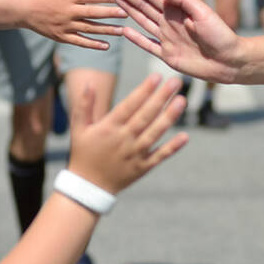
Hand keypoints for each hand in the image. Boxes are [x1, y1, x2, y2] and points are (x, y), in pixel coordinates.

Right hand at [12, 0, 126, 49]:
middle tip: (127, 13)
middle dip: (111, 14)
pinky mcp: (61, 36)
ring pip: (90, 29)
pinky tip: (106, 45)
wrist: (21, 8)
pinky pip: (80, 41)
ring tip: (122, 31)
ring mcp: (65, 26)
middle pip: (94, 13)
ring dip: (107, 30)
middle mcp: (68, 11)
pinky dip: (93, 44)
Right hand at [69, 75, 188, 193]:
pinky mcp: (142, 167)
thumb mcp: (78, 128)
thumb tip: (90, 83)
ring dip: (169, 117)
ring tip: (181, 101)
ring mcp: (134, 154)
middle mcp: (123, 139)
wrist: (88, 187)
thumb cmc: (83, 153)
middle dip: (161, 97)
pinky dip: (172, 147)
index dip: (143, 90)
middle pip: (145, 115)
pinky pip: (159, 156)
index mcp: (108, 127)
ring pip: (154, 133)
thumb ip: (84, 105)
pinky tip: (185, 136)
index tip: (156, 76)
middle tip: (176, 81)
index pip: (129, 105)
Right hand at [109, 0, 243, 83]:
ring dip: (128, 9)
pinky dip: (135, 39)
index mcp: (177, 9)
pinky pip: (148, 45)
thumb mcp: (204, 13)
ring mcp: (167, 38)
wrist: (230, 61)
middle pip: (143, 4)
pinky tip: (124, 32)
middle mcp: (169, 21)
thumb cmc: (221, 35)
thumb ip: (184, 0)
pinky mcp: (167, 55)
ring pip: (142, 20)